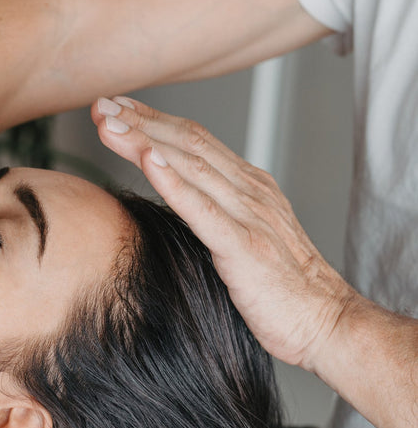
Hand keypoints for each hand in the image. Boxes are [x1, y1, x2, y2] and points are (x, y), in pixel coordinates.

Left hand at [90, 96, 357, 371]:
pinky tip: (147, 161)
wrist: (327, 322)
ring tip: (109, 125)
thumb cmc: (281, 290)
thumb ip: (215, 214)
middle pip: (188, 142)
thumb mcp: (244, 238)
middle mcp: (250, 191)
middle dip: (140, 121)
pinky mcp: (244, 247)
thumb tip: (174, 202)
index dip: (152, 120)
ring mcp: (249, 216)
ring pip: (190, 165)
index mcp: (249, 186)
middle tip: (100, 105)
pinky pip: (203, 209)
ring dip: (144, 141)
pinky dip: (173, 181)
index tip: (115, 107)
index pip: (194, 140)